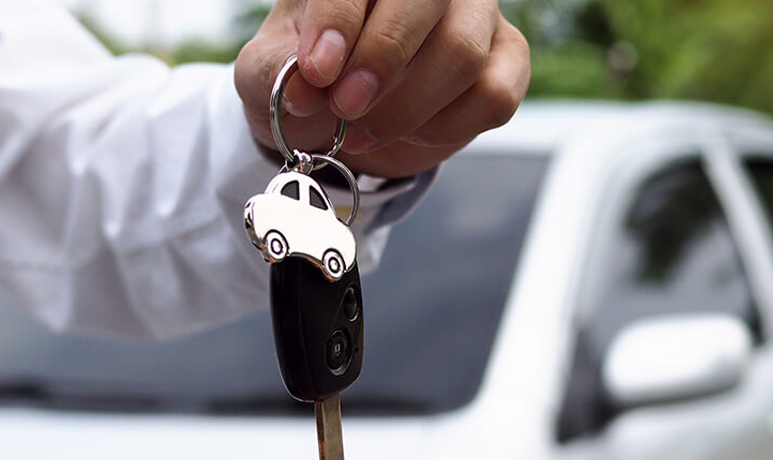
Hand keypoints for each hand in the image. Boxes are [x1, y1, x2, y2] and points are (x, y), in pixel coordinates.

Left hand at [234, 0, 529, 177]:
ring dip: (407, 107)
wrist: (340, 121)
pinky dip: (447, 128)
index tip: (317, 70)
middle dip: (383, 57)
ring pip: (462, 52)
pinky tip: (413, 132)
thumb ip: (278, 71)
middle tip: (345, 106)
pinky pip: (494, 95)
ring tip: (362, 132)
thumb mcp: (267, 75)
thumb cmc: (308, 80)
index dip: (340, 17)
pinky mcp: (505, 60)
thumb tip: (306, 84)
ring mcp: (475, 14)